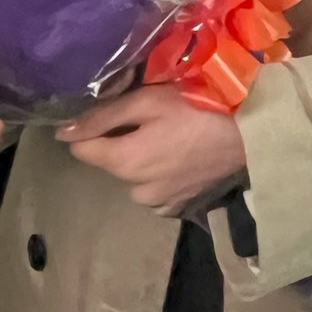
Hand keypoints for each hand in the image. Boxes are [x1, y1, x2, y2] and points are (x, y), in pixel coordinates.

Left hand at [57, 85, 247, 214]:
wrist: (249, 137)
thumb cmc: (197, 109)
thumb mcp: (147, 102)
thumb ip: (102, 117)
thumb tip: (62, 132)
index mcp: (123, 163)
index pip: (83, 149)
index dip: (91, 128)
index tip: (110, 112)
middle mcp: (135, 191)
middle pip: (112, 163)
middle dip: (123, 143)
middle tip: (152, 120)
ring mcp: (159, 204)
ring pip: (136, 178)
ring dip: (144, 161)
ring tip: (170, 138)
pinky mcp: (180, 209)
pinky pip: (157, 191)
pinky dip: (163, 176)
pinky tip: (182, 158)